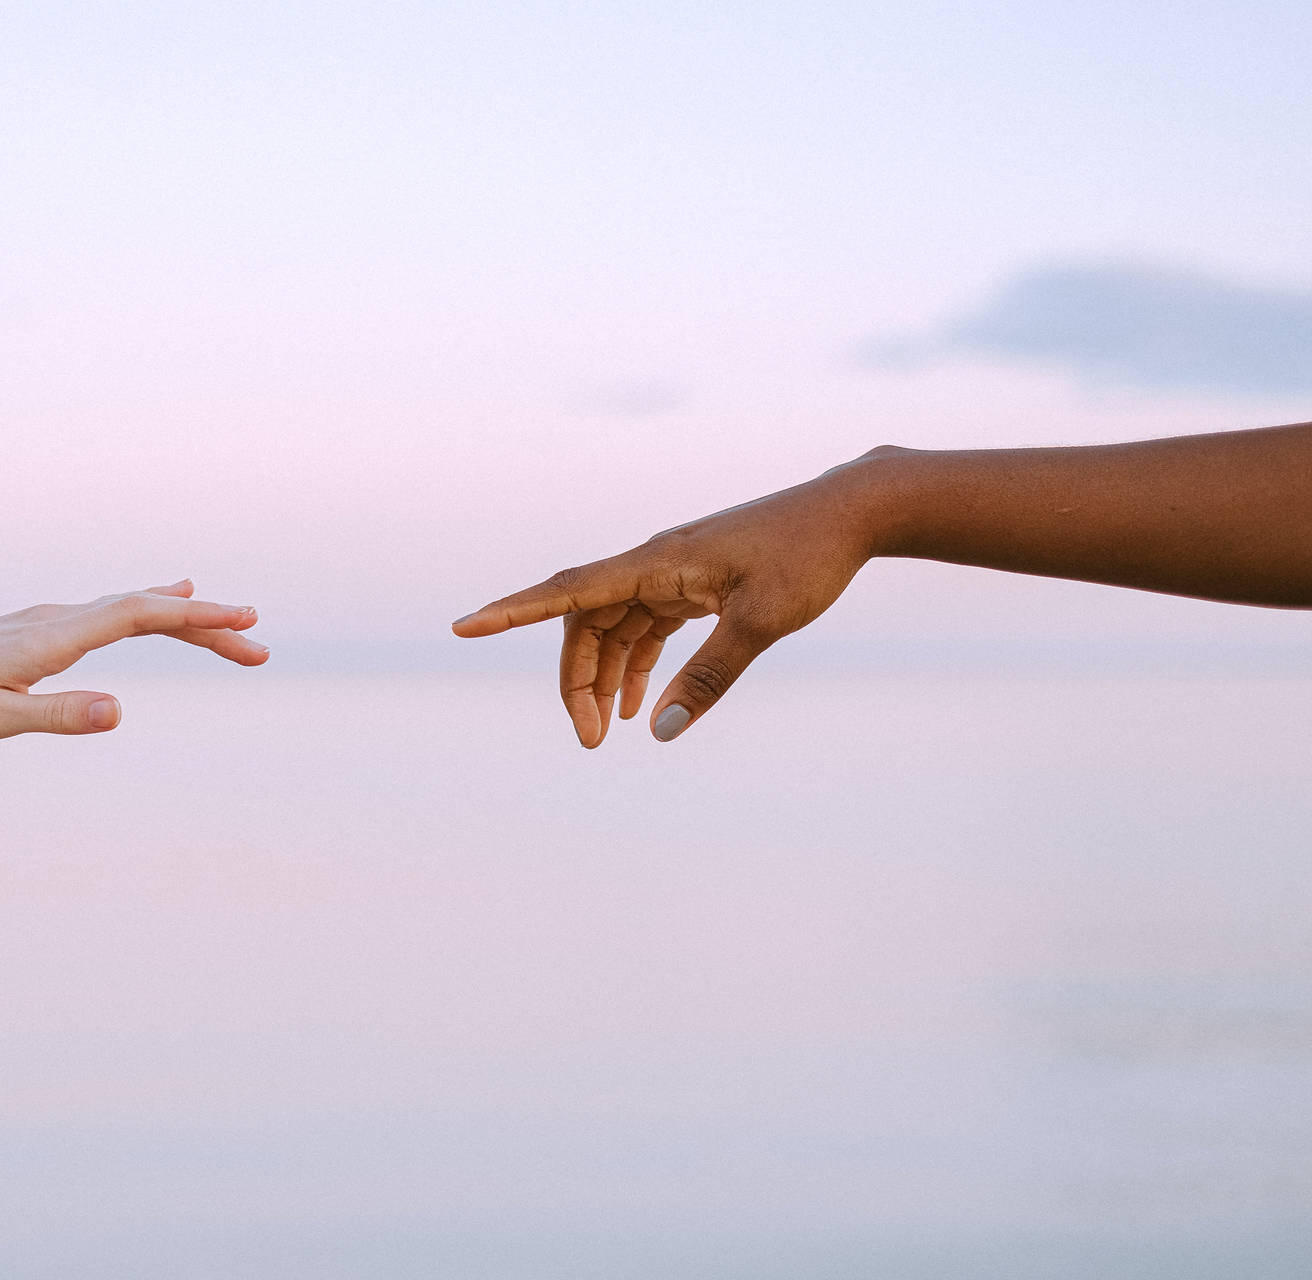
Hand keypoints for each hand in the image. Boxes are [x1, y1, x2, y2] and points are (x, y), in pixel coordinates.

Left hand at [0, 579, 265, 741]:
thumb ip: (57, 715)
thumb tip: (119, 711)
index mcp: (53, 637)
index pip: (139, 615)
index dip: (196, 615)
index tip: (245, 620)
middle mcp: (58, 618)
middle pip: (147, 609)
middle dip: (207, 625)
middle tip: (260, 648)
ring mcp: (51, 619)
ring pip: (132, 609)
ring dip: (185, 620)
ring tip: (235, 630)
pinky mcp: (43, 627)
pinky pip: (114, 611)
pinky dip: (154, 610)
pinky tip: (168, 599)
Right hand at [451, 467, 878, 746]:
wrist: (850, 512)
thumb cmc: (808, 557)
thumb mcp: (762, 622)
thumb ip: (709, 677)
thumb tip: (662, 730)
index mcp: (655, 562)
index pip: (567, 592)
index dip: (511, 612)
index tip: (463, 627)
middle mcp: (651, 563)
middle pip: (585, 624)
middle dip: (577, 681)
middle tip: (591, 742)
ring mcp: (670, 572)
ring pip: (613, 628)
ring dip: (605, 678)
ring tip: (609, 732)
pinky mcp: (692, 582)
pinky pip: (645, 626)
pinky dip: (637, 663)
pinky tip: (642, 704)